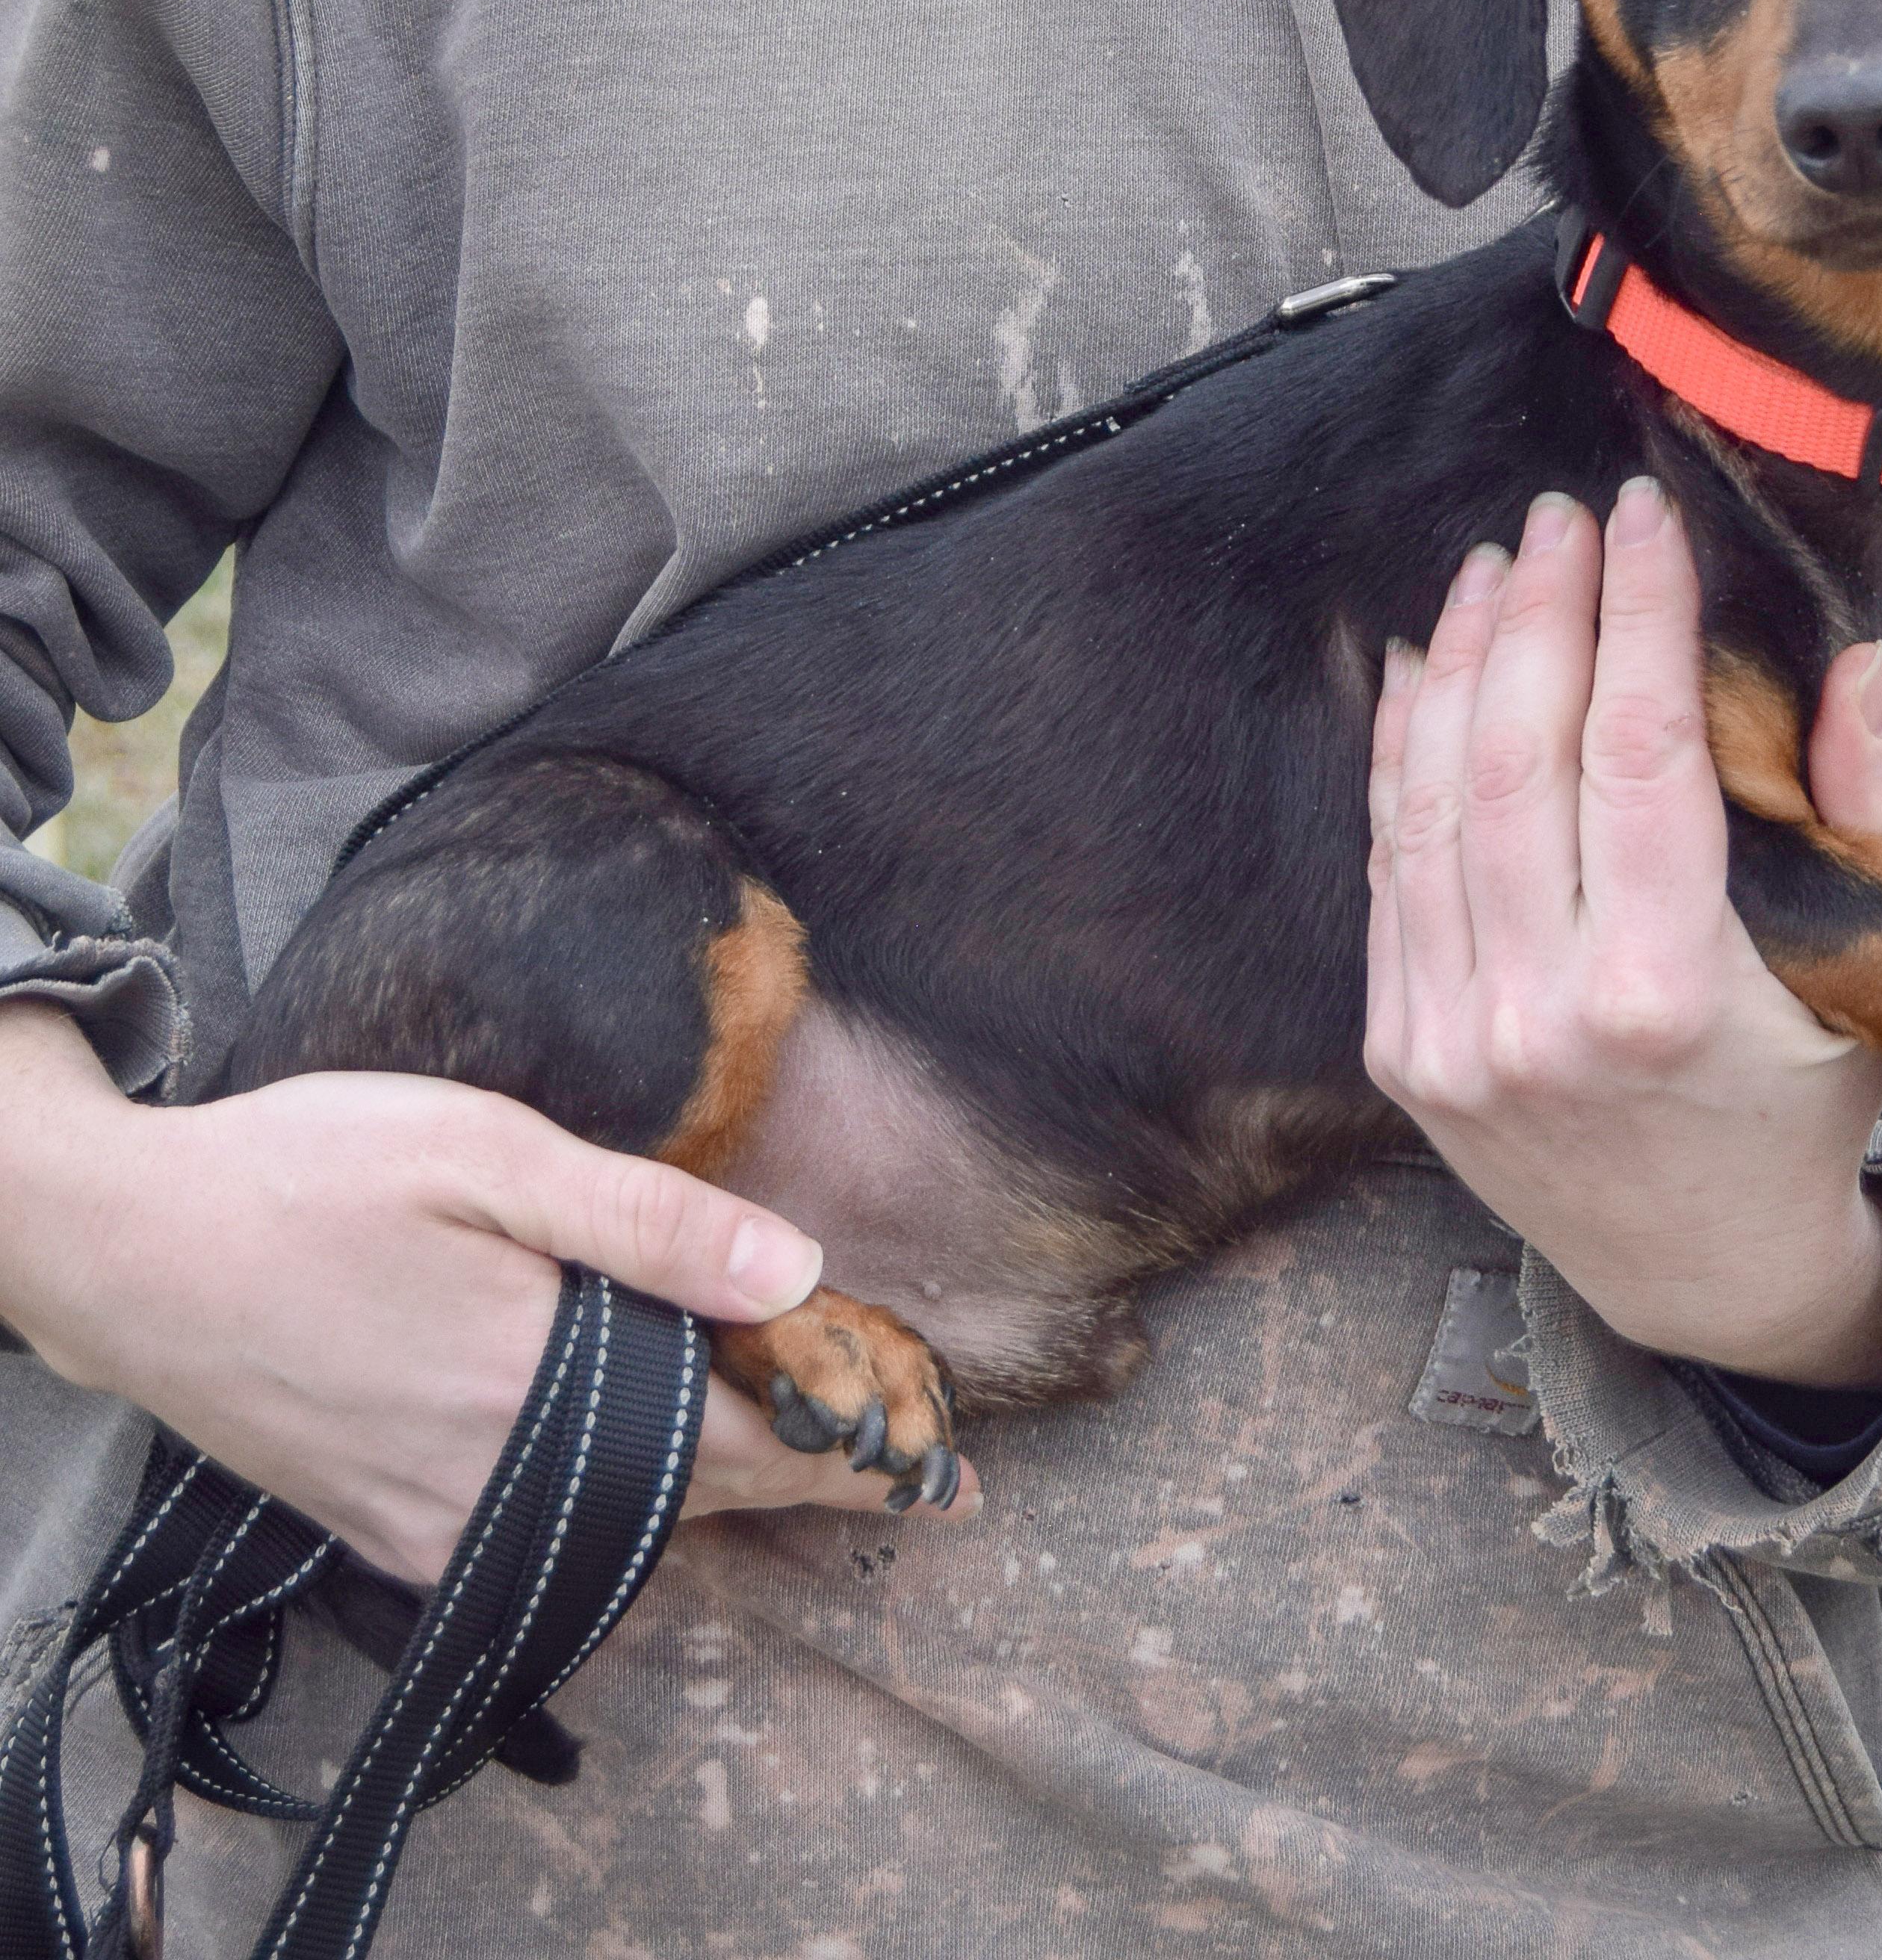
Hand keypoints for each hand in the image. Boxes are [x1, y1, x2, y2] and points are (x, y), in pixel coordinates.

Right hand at [0, 1004, 978, 1581]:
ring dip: (717, 1488)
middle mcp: (494, 1484)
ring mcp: (434, 1521)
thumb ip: (645, 1220)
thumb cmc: (309, 1176)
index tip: (940, 1463)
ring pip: (624, 1528)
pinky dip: (623, 1505)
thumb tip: (794, 1267)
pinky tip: (656, 1455)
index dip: (848, 1454)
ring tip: (800, 1441)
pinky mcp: (384, 1528)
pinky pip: (544, 1541)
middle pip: (694, 1501)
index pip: (741, 1455)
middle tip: (896, 1449)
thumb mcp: (486, 1156)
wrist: (125, 1252)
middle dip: (801, 1473)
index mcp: (539, 1390)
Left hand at [1363, 477, 1881, 1389]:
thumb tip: (1846, 660)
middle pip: (1520, 758)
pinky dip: (1402, 757)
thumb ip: (1874, 815)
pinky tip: (1424, 671)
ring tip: (1492, 569)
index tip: (1646, 518)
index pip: (1640, 751)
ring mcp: (1450, 1037)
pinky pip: (1393, 867)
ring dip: (1460, 665)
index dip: (1640, 615)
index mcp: (1666, 993)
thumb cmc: (1806, 1107)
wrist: (1699, 1270)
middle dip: (1539, 614)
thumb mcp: (1878, 981)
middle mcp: (1538, 1015)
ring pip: (1434, 801)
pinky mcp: (1400, 1048)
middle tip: (1561, 518)